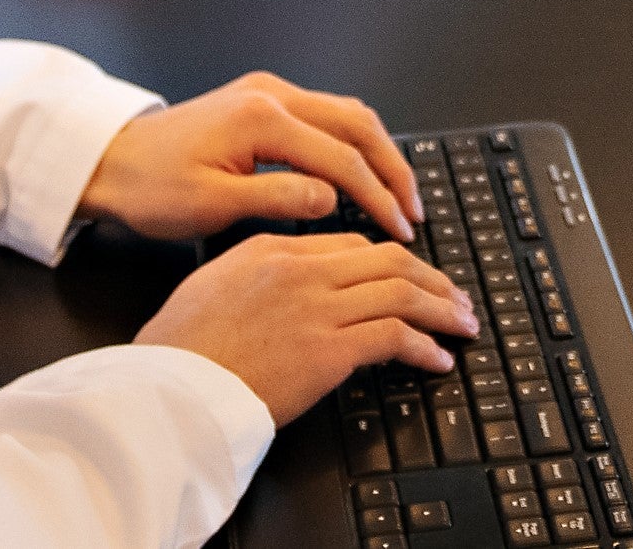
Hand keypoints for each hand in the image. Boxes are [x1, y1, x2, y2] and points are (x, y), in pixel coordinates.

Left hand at [81, 72, 424, 240]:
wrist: (110, 161)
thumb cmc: (149, 188)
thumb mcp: (211, 205)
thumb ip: (277, 199)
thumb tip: (332, 200)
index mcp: (260, 119)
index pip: (341, 158)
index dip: (377, 196)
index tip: (400, 228)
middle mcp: (271, 94)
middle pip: (358, 124)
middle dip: (392, 169)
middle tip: (413, 212)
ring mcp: (268, 91)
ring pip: (347, 114)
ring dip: (378, 153)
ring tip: (398, 195)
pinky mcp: (262, 100)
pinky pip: (325, 116)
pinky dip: (353, 143)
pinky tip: (363, 173)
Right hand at [140, 233, 475, 423]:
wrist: (170, 387)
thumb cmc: (182, 347)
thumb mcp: (215, 285)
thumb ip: (260, 271)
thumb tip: (292, 279)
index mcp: (273, 250)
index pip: (352, 244)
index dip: (392, 260)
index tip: (411, 278)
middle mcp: (301, 270)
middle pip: (388, 259)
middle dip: (432, 278)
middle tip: (454, 296)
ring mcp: (317, 309)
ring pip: (401, 293)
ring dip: (442, 309)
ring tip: (461, 324)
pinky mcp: (327, 351)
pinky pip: (394, 337)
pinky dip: (425, 346)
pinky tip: (437, 358)